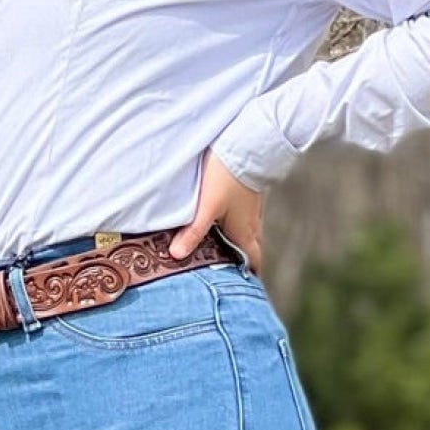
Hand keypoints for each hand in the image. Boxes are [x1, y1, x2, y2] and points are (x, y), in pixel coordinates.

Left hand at [169, 150, 264, 275]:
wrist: (249, 142)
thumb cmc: (227, 176)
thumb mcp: (207, 206)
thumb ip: (193, 232)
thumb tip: (176, 255)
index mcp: (244, 232)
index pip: (253, 261)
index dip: (249, 275)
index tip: (244, 287)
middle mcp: (252, 223)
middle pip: (252, 248)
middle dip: (244, 261)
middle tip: (231, 272)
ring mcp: (252, 207)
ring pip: (248, 231)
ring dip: (239, 243)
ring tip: (223, 249)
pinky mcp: (249, 193)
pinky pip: (245, 216)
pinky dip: (237, 225)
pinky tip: (223, 219)